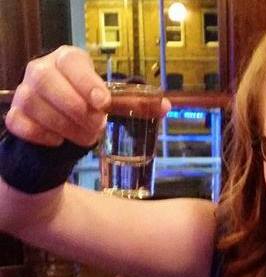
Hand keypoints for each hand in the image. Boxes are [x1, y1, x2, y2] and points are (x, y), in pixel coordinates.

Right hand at [4, 46, 171, 148]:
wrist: (61, 134)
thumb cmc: (87, 111)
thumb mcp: (111, 105)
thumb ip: (137, 105)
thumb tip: (166, 106)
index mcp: (67, 61)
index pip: (71, 61)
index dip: (86, 81)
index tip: (103, 103)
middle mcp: (41, 72)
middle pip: (48, 82)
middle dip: (77, 109)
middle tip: (97, 126)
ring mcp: (24, 93)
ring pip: (36, 105)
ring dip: (66, 127)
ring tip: (86, 137)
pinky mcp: (16, 117)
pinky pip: (23, 125)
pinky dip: (44, 136)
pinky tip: (59, 142)